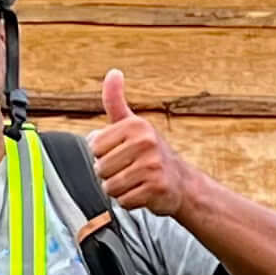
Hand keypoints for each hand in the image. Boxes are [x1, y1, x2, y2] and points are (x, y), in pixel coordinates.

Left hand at [88, 69, 195, 218]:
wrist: (181, 182)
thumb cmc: (150, 153)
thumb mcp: (131, 124)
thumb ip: (116, 101)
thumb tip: (113, 73)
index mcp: (135, 125)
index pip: (94, 147)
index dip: (103, 155)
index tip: (121, 153)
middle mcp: (145, 142)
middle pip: (100, 168)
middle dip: (110, 175)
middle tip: (129, 170)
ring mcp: (152, 165)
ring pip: (111, 186)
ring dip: (119, 189)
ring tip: (135, 181)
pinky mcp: (157, 187)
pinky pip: (125, 200)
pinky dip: (130, 201)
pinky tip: (143, 192)